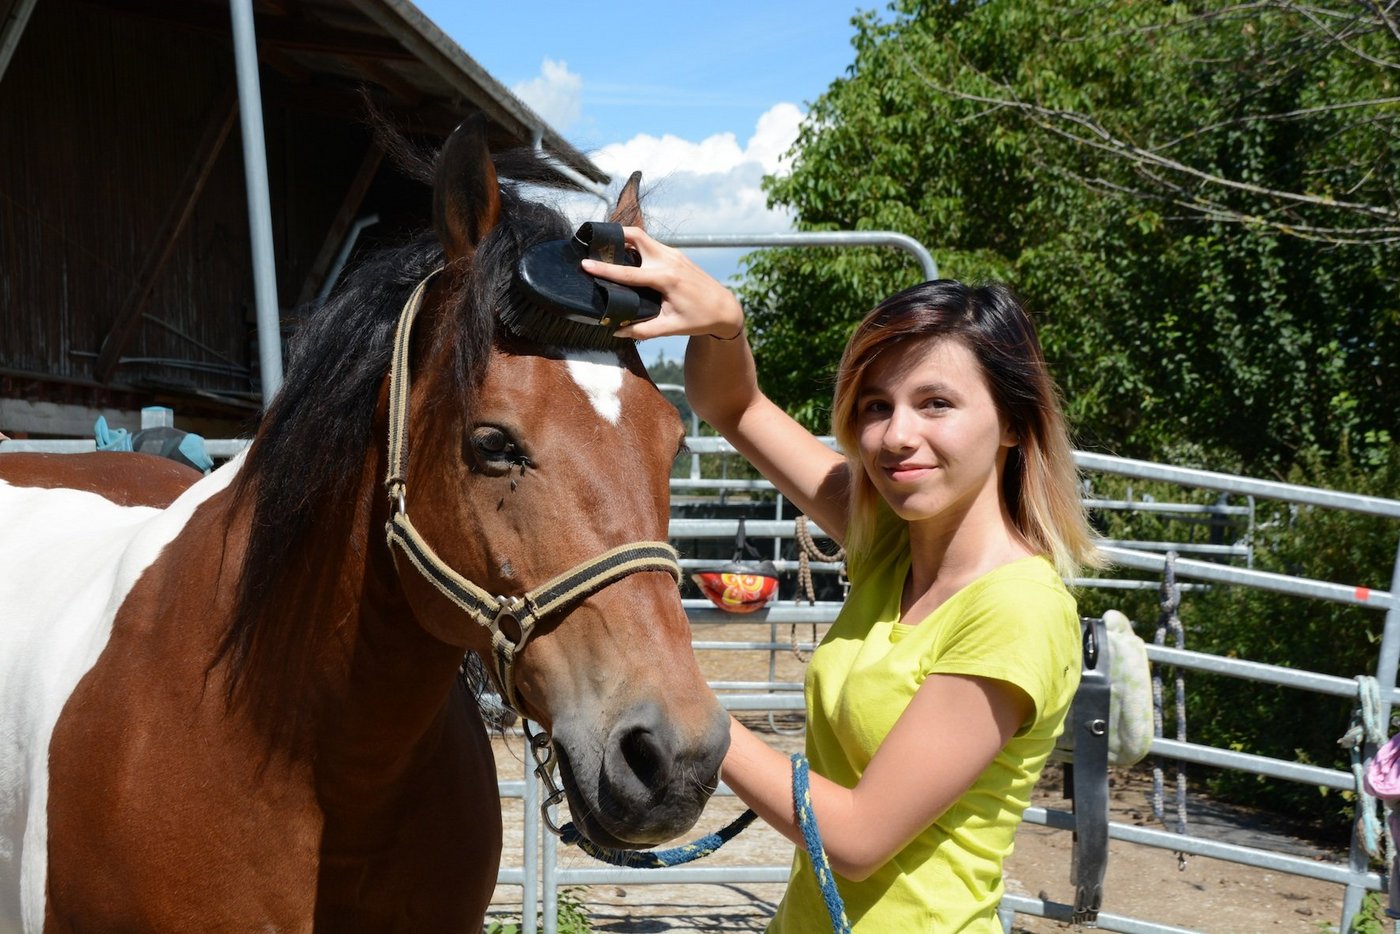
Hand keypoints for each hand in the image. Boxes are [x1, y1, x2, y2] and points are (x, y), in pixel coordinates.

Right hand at [580, 227, 744, 340]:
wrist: (724, 308)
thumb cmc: (698, 319)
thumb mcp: (670, 328)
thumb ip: (642, 330)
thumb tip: (616, 331)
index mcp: (666, 279)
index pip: (628, 273)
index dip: (604, 269)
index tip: (585, 264)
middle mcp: (669, 261)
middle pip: (636, 236)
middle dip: (614, 235)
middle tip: (594, 242)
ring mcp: (674, 254)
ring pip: (643, 237)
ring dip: (624, 238)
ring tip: (605, 248)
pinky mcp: (676, 255)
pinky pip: (651, 244)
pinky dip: (636, 245)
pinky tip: (626, 255)